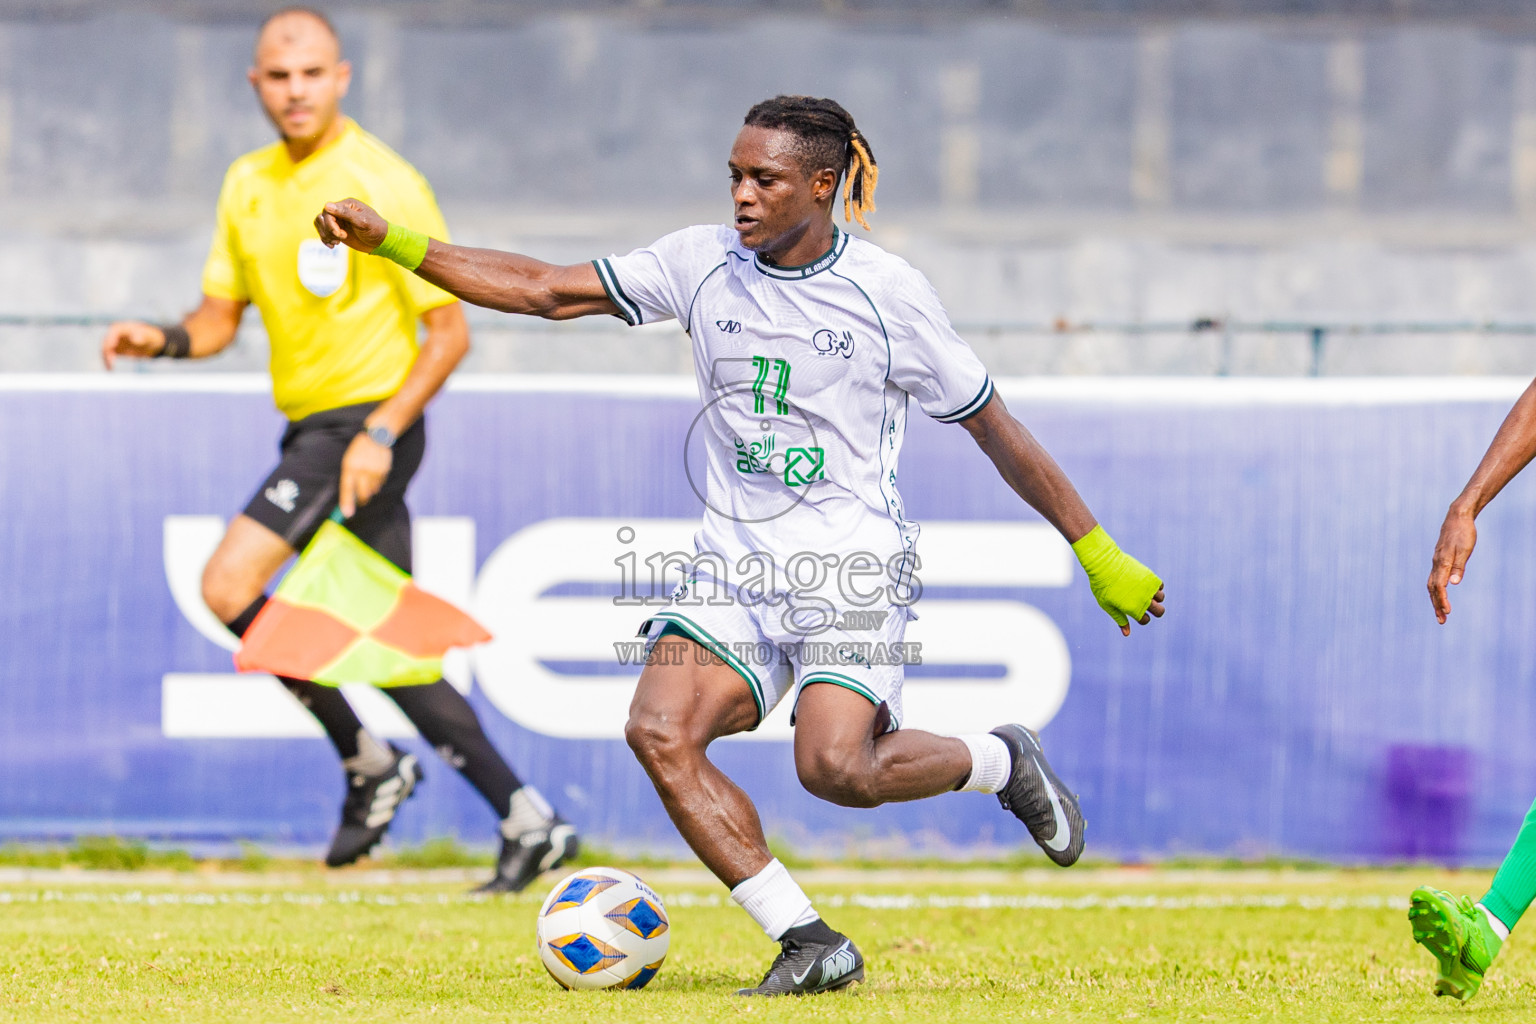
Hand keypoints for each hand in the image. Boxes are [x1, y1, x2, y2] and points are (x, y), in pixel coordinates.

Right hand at [100, 321, 164, 368]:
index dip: (110, 338)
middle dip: (106, 350)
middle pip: (107, 340)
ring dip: (106, 357)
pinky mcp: (115, 349)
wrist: (152, 344)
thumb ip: (141, 337)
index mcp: (123, 328)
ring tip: (110, 368)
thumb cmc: (150, 338)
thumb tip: (134, 339)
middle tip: (111, 361)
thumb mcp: (148, 338)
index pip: (114, 331)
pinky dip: (108, 361)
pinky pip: (108, 355)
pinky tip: (110, 369)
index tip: (110, 347)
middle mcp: (116, 334)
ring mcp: (114, 341)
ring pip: (106, 349)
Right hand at [315, 198, 387, 252]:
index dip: (330, 223)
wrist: (382, 242)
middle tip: (341, 239)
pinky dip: (325, 239)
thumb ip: (345, 213)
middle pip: (322, 217)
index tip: (341, 235)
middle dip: (329, 230)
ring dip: (325, 234)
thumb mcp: (362, 222)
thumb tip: (327, 205)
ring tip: (336, 242)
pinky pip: (323, 231)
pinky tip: (332, 246)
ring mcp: (338, 220)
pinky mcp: (337, 230)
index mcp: (347, 204)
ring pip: (320, 223)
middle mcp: (341, 210)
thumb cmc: (376, 229)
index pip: (328, 210)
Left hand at [338, 432, 391, 517]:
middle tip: (360, 500)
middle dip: (361, 499)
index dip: (347, 502)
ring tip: (368, 477)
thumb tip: (349, 498)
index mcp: (350, 467)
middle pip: (363, 494)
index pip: (347, 488)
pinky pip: (380, 484)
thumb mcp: (349, 461)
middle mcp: (362, 470)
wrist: (376, 436)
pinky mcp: (384, 471)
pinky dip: (377, 482)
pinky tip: (375, 472)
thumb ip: (348, 479)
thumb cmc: (359, 451)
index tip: (347, 514)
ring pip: (373, 490)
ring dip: (370, 489)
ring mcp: (374, 471)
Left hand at [1072, 525, 1165, 635]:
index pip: (1145, 620)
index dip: (1141, 618)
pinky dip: (1156, 587)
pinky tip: (1145, 584)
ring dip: (1156, 598)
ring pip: (1162, 598)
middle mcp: (1144, 600)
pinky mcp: (1150, 576)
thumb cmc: (1103, 586)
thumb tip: (1127, 634)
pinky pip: (1160, 585)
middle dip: (1155, 611)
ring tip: (1144, 592)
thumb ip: (1120, 619)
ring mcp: (1148, 588)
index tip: (1135, 612)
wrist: (1105, 564)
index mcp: (1133, 609)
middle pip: (1160, 612)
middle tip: (1147, 605)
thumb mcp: (1107, 605)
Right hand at [1428, 508, 1476, 623]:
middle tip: (1442, 621)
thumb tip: (1454, 584)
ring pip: (1432, 584)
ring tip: (1441, 612)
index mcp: (1442, 562)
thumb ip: (1459, 567)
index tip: (1447, 612)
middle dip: (1436, 605)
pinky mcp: (1439, 560)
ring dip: (1435, 599)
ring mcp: (1436, 562)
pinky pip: (1434, 578)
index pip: (1439, 586)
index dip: (1442, 600)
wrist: (1457, 517)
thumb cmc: (1463, 533)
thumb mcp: (1465, 549)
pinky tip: (1441, 594)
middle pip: (1432, 589)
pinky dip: (1436, 590)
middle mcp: (1436, 564)